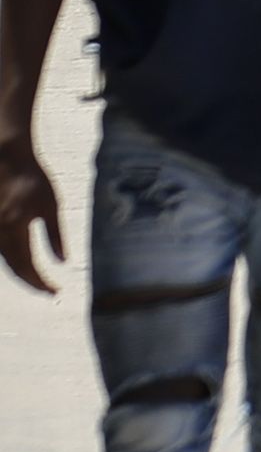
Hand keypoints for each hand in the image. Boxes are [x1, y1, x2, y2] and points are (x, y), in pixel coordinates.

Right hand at [0, 139, 59, 292]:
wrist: (7, 160)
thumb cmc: (32, 179)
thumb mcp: (50, 203)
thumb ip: (55, 234)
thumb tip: (63, 261)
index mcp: (14, 229)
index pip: (27, 266)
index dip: (40, 282)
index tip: (56, 291)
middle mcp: (0, 234)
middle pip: (15, 268)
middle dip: (33, 282)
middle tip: (51, 291)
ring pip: (7, 261)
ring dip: (23, 273)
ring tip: (41, 281)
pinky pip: (3, 251)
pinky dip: (15, 261)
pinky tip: (27, 264)